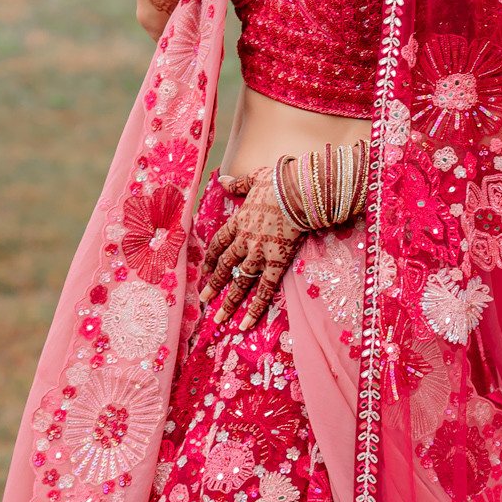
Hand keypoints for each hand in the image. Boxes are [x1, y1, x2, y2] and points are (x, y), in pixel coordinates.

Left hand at [198, 166, 302, 325]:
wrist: (297, 191)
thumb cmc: (279, 181)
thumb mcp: (253, 178)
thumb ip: (237, 183)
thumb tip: (222, 178)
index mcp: (238, 221)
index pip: (219, 243)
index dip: (210, 258)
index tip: (204, 270)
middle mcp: (244, 240)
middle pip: (224, 266)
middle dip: (213, 284)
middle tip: (204, 300)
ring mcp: (259, 253)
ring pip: (239, 282)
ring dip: (229, 301)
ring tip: (219, 318)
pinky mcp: (276, 263)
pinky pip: (264, 290)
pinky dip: (255, 308)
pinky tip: (246, 323)